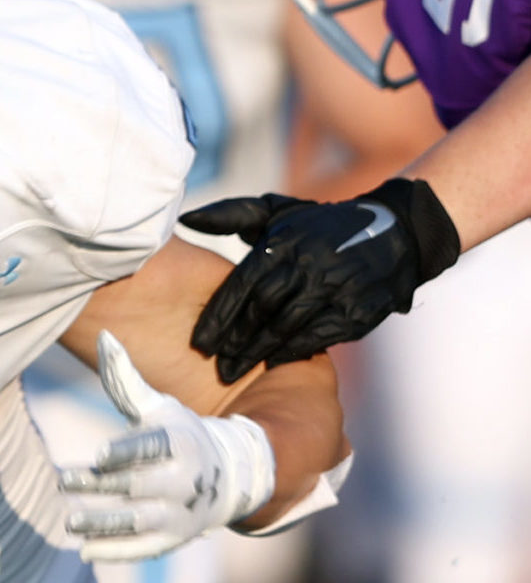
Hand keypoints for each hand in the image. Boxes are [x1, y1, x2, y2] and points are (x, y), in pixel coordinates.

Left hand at [57, 331, 273, 561]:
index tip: (100, 456)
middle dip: (101, 486)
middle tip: (63, 480)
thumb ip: (126, 380)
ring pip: (139, 522)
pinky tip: (85, 552)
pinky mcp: (173, 539)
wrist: (227, 477)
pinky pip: (145, 549)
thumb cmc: (179, 435)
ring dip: (105, 524)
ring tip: (70, 521)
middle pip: (138, 486)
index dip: (127, 454)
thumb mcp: (159, 407)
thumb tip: (105, 336)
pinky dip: (117, 552)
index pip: (152, 449)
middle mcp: (183, 481)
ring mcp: (180, 514)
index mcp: (180, 444)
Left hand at [183, 177, 461, 381]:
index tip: (198, 342)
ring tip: (234, 370)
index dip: (219, 315)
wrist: (395, 231)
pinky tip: (273, 362)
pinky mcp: (360, 310)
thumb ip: (232, 215)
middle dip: (235, 339)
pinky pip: (321, 336)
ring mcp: (337, 289)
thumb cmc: (321, 226)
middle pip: (263, 309)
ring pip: (289, 325)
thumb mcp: (279, 212)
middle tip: (214, 363)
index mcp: (285, 244)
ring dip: (258, 350)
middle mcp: (310, 266)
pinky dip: (295, 350)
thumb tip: (186, 218)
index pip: (243, 284)